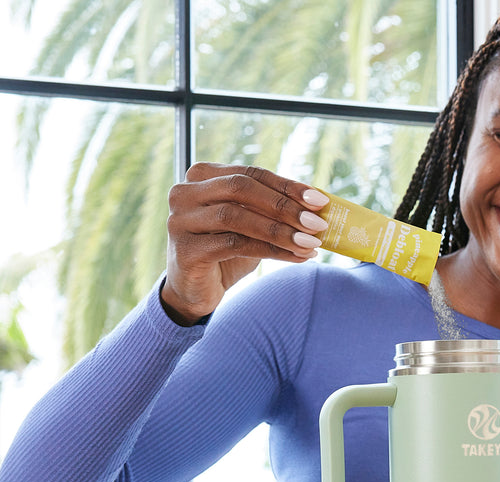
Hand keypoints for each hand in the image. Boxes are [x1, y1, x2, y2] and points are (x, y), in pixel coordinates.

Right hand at [160, 163, 329, 323]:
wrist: (195, 290)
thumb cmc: (225, 252)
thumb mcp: (250, 224)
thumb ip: (271, 209)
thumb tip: (317, 206)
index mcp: (202, 176)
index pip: (251, 173)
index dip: (287, 186)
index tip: (319, 201)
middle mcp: (185, 192)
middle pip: (241, 189)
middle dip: (285, 207)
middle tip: (318, 223)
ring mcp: (180, 220)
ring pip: (237, 217)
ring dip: (280, 231)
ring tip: (310, 244)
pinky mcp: (186, 250)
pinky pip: (234, 245)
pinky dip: (270, 251)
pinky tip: (295, 257)